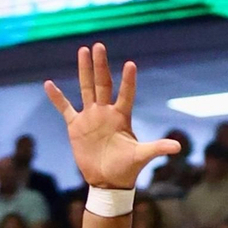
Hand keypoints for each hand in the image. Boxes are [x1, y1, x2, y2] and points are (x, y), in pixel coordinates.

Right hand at [43, 42, 179, 190]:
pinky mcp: (76, 126)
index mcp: (121, 117)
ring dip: (84, 70)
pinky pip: (65, 108)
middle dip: (100, 65)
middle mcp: (106, 112)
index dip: (128, 81)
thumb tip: (178, 146)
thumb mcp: (141, 156)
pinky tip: (49, 84)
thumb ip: (157, 148)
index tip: (130, 64)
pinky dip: (57, 97)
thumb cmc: (126, 169)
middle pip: (103, 83)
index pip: (126, 94)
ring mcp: (90, 117)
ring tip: (83, 51)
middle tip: (99, 46)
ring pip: (86, 88)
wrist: (107, 182)